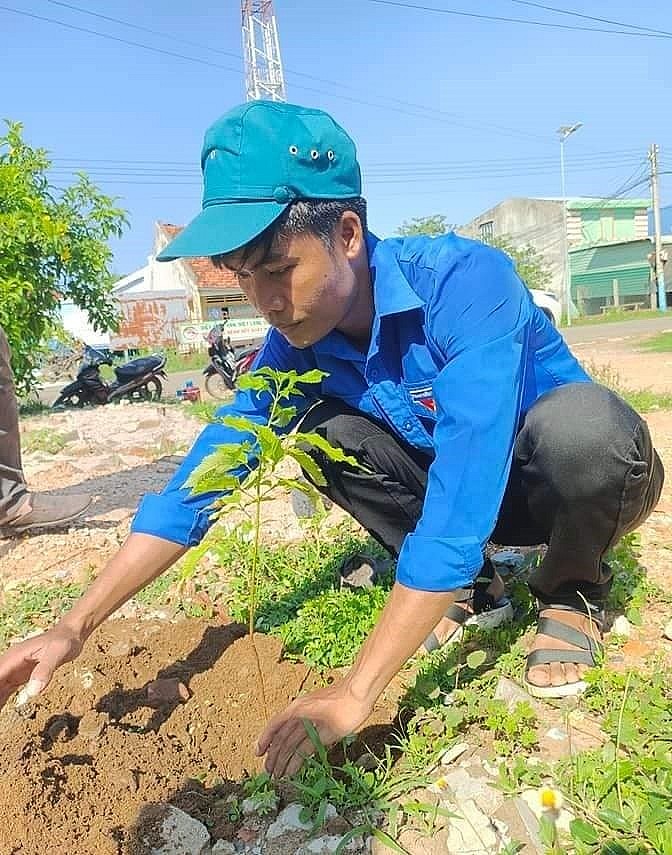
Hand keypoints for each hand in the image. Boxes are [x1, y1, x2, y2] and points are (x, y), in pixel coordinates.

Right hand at [0, 623, 82, 709]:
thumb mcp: (57, 653)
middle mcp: (11, 663)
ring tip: (0, 715)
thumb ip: (45, 670)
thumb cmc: (65, 640)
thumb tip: (33, 692)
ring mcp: (15, 669)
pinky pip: (6, 690)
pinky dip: (2, 700)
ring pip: (0, 688)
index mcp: (14, 656)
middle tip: (0, 714)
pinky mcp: (21, 675)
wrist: (72, 635)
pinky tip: (1, 710)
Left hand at [256, 681, 373, 777]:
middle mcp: (299, 712)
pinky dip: (294, 763)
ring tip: (277, 776)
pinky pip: (302, 751)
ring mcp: (309, 723)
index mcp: (297, 705)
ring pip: (288, 745)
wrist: (356, 693)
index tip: (258, 752)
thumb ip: (310, 718)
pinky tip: (290, 772)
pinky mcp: (321, 733)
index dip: (265, 739)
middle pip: (280, 738)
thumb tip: (304, 735)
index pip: (275, 724)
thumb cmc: (342, 698)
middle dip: (272, 756)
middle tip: (269, 771)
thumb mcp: (320, 706)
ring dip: (281, 763)